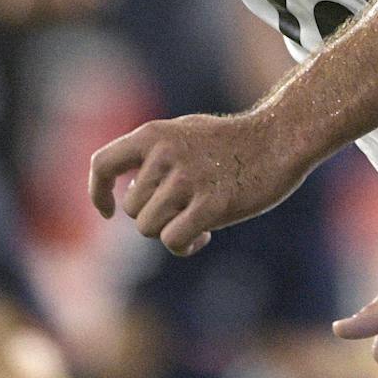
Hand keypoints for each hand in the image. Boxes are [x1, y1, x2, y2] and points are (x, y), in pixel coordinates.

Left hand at [87, 110, 313, 256]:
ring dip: (170, 230)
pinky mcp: (212, 203)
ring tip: (195, 219)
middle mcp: (164, 154)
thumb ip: (152, 155)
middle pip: (132, 209)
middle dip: (153, 217)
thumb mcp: (183, 132)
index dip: (98, 192)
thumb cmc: (232, 141)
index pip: (101, 164)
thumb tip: (126, 188)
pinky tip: (204, 235)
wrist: (279, 139)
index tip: (110, 211)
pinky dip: (184, 245)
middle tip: (182, 210)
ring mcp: (187, 179)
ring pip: (148, 228)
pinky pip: (173, 240)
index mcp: (153, 134)